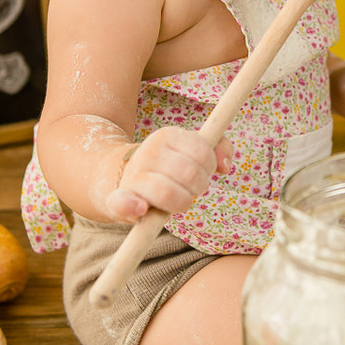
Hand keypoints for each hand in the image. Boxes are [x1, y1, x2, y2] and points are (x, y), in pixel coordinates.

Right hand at [99, 127, 233, 221]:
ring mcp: (133, 176)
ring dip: (181, 203)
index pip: (203, 152)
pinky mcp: (118, 199)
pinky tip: (142, 208)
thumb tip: (225, 167)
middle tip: (191, 188)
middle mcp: (149, 152)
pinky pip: (124, 203)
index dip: (209, 167)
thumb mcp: (191, 149)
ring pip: (168, 194)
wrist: (123, 176)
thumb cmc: (169, 165)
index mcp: (167, 135)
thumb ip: (218, 149)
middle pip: (190, 174)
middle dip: (198, 187)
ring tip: (179, 200)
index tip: (202, 170)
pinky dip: (133, 207)